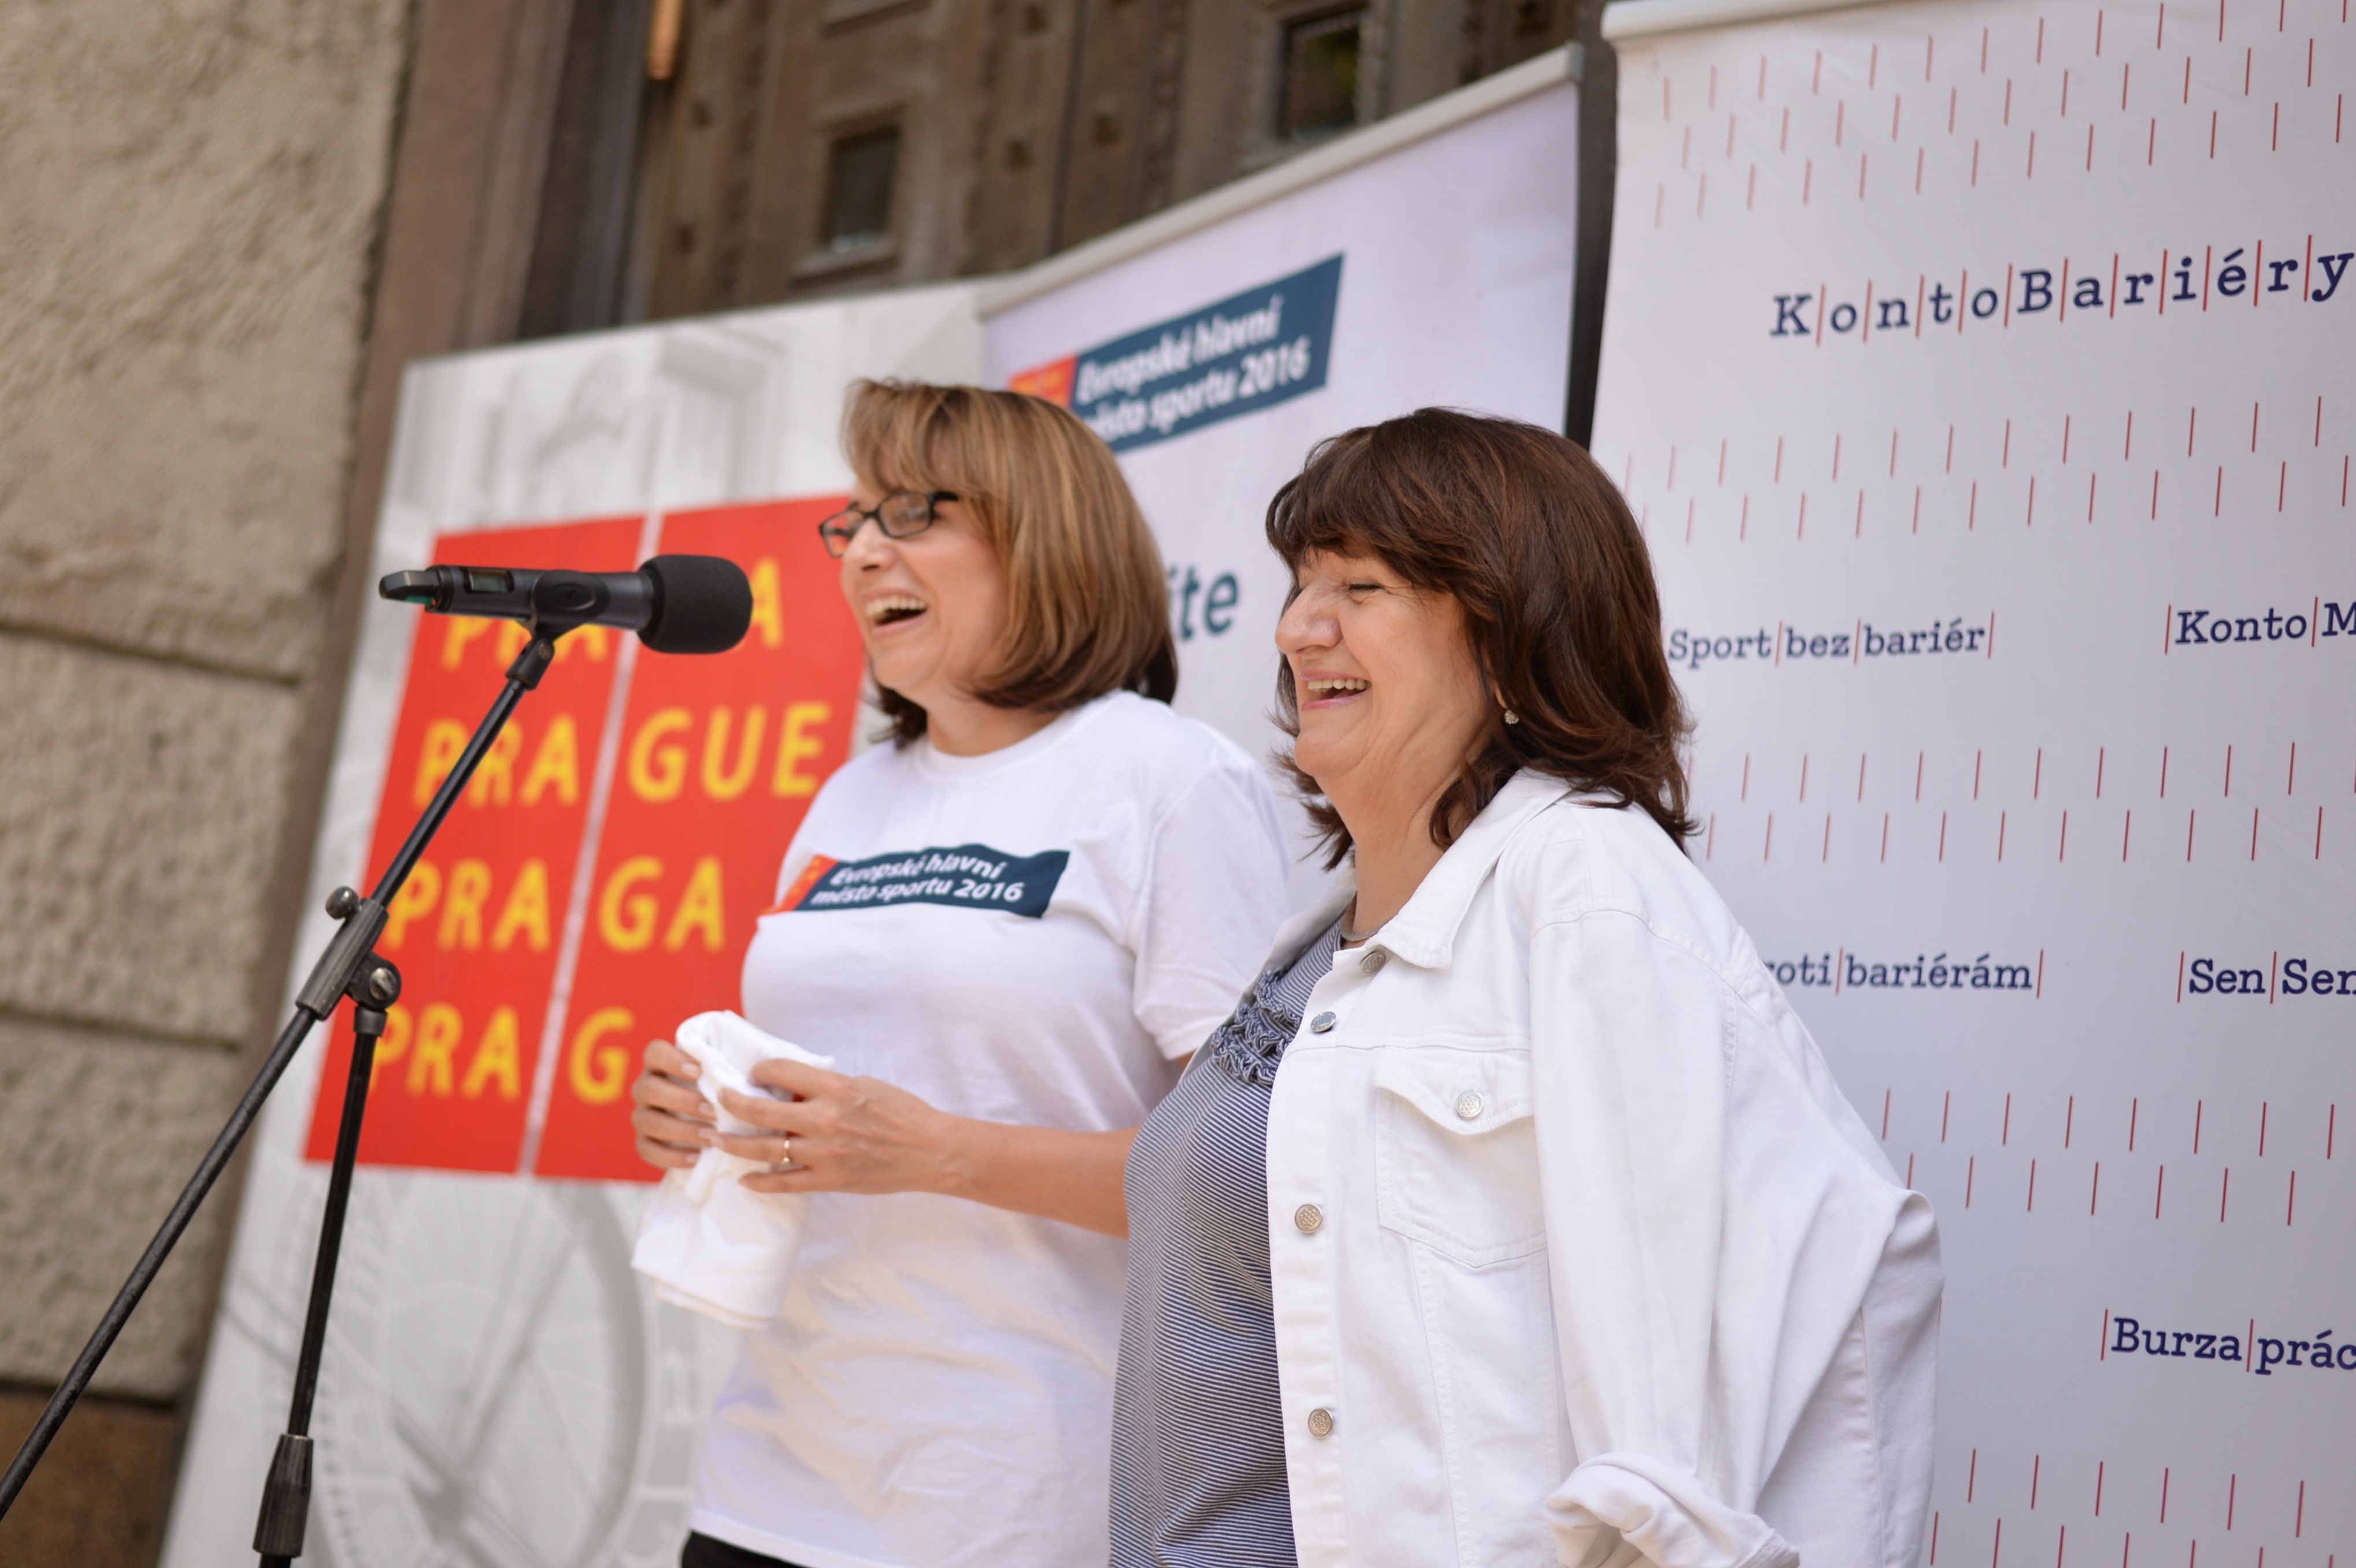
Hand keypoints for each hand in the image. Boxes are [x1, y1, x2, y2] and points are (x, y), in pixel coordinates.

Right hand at [630, 1038, 712, 1170]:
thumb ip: (723, 1067)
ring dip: (682, 1130)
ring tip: (711, 1136)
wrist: (707, 1123)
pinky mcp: (643, 1142)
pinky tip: (697, 1158)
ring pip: (649, 1122)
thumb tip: (749, 1068)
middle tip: (713, 1111)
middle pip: (650, 1089)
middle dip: (683, 1100)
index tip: (699, 1070)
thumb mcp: (718, 1076)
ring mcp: (641, 1116)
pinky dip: (672, 1156)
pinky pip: (648, 1151)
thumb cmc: (717, 1091)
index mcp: (659, 1065)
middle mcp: (644, 1088)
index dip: (673, 1060)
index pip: (655, 1053)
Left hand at [711, 1057, 961, 1197]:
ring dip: (733, 1144)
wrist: (930, 1150)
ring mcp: (824, 1153)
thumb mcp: (865, 1085)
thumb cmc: (902, 1111)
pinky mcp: (829, 1180)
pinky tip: (744, 1179)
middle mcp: (824, 1119)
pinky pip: (784, 1183)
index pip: (781, 1071)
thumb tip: (793, 1089)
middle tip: (718, 1101)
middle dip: (732, 1103)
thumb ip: (827, 1086)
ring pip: (764, 1149)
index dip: (760, 1070)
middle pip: (761, 1111)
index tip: (753, 1074)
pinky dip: (760, 1182)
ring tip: (715, 1139)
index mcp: (835, 1088)